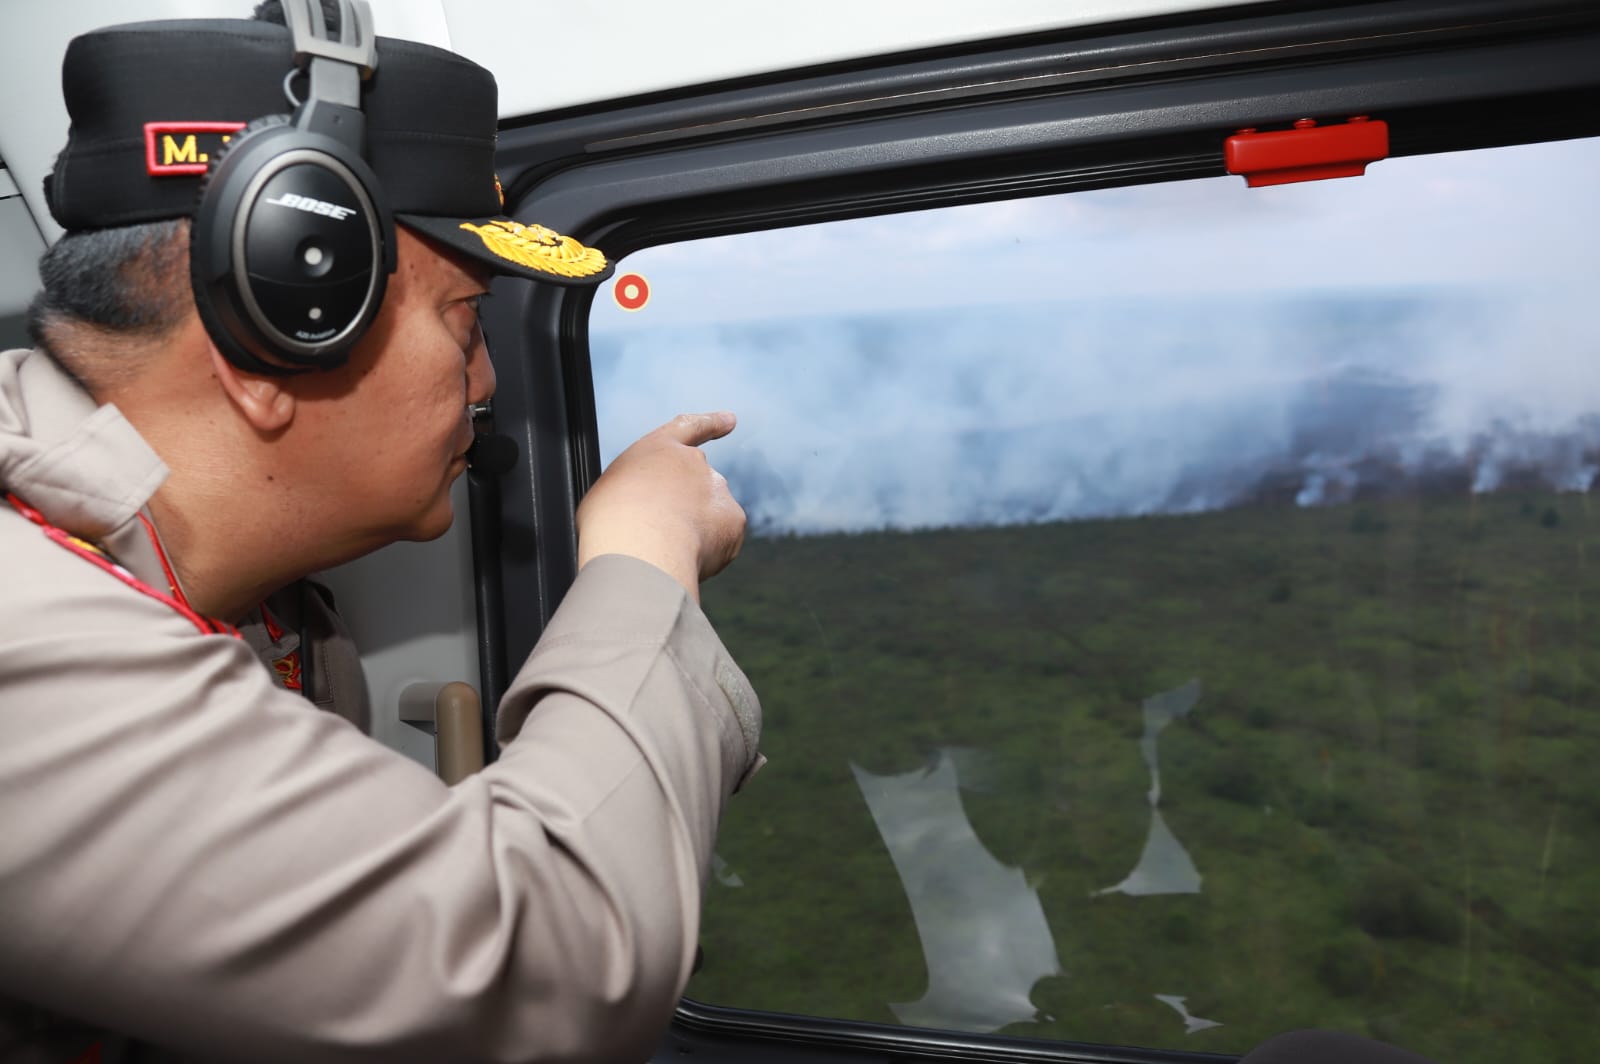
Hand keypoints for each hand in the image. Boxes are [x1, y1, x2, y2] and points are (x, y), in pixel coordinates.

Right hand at [576, 412, 745, 600]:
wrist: (639, 548)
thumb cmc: (612, 524)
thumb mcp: (611, 495)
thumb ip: (638, 492)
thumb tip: (648, 511)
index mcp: (658, 450)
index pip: (688, 428)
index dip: (711, 423)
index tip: (730, 420)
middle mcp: (693, 463)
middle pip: (697, 485)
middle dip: (686, 509)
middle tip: (660, 537)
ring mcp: (717, 489)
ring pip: (710, 515)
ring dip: (694, 532)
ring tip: (665, 551)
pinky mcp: (733, 520)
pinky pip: (724, 539)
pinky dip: (711, 551)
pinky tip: (687, 559)